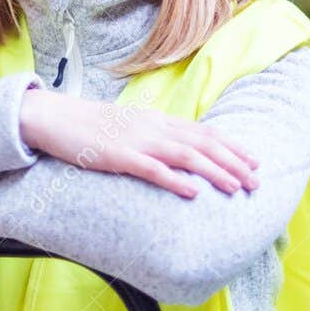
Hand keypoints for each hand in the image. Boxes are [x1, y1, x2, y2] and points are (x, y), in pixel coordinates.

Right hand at [18, 88, 259, 198]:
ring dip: (214, 171)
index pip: (203, 131)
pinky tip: (193, 192)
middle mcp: (153, 127)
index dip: (232, 146)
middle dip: (233, 161)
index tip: (255, 160)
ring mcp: (136, 141)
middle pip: (202, 143)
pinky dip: (175, 180)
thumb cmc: (89, 126)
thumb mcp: (128, 126)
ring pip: (185, 155)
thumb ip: (153, 135)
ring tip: (236, 186)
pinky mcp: (118, 156)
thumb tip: (177, 151)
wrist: (52, 118)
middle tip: (256, 180)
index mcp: (156, 120)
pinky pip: (152, 169)